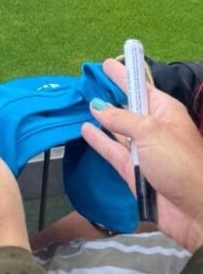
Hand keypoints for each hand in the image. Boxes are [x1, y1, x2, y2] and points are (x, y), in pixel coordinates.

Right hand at [81, 57, 202, 252]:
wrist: (195, 211)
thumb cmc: (179, 162)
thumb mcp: (150, 131)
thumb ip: (121, 117)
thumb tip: (97, 106)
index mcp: (164, 111)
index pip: (141, 87)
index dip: (124, 74)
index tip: (107, 63)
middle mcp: (153, 129)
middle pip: (127, 106)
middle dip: (110, 94)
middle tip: (88, 80)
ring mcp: (143, 151)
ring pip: (117, 129)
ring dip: (101, 116)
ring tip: (82, 102)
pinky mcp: (133, 172)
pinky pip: (112, 150)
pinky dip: (99, 140)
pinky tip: (85, 129)